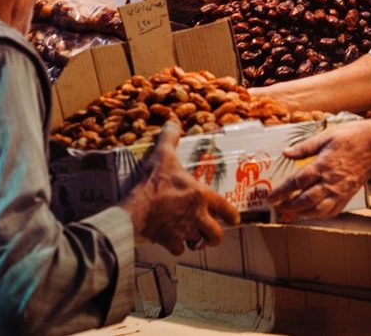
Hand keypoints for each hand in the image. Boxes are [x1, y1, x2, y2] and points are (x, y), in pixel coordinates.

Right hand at [120, 121, 239, 254]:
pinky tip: (172, 241)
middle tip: (213, 234)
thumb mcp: (163, 155)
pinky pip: (178, 249)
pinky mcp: (170, 241)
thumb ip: (170, 138)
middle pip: (216, 235)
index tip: (234, 219)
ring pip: (198, 244)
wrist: (136, 208)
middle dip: (216, 236)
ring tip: (194, 239)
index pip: (225, 208)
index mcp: (201, 196)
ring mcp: (184, 231)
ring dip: (197, 242)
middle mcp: (197, 216)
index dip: (232, 215)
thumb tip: (173, 122)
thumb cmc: (153, 182)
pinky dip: (176, 246)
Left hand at [267, 119, 370, 220]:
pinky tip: (312, 214)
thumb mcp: (325, 136)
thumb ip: (304, 147)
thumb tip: (286, 153)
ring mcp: (340, 191)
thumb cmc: (352, 137)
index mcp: (322, 166)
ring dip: (302, 214)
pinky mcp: (348, 195)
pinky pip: (333, 210)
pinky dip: (320, 215)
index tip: (270, 197)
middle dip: (288, 206)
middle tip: (277, 207)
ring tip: (291, 212)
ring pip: (318, 210)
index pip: (296, 183)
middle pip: (305, 200)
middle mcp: (330, 182)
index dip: (281, 192)